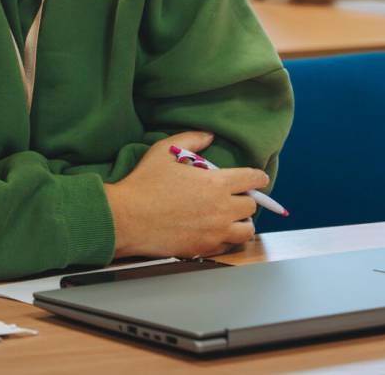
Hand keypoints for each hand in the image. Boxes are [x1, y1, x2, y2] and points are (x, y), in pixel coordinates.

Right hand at [103, 132, 266, 258]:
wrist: (125, 218)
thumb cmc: (143, 184)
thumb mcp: (165, 151)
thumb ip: (191, 139)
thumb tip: (208, 136)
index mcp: (217, 183)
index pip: (252, 179)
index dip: (258, 178)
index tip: (259, 179)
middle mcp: (222, 209)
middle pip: (252, 206)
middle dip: (246, 200)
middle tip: (236, 199)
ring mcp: (215, 231)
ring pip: (246, 230)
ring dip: (242, 223)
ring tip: (232, 219)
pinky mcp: (204, 248)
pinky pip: (228, 246)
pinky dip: (227, 240)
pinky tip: (217, 233)